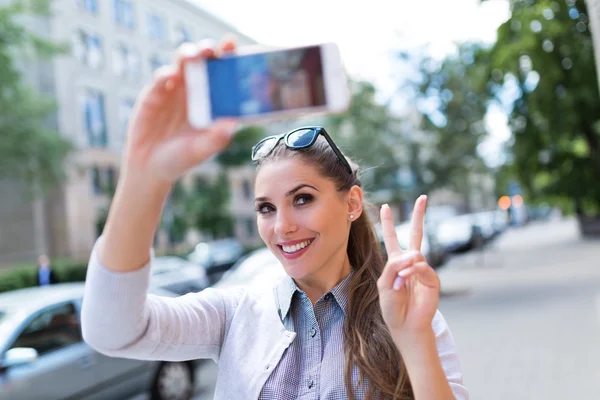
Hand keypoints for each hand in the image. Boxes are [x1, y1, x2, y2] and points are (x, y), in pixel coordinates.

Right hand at [123, 37, 238, 184]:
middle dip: (212, 50)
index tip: (237, 48)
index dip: (231, 58)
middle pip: (205, 61)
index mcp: (213, 101)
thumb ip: (216, 139)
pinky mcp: (155, 93)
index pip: (224, 74)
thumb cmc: (181, 158)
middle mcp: (196, 90)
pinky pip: (161, 78)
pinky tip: (171, 77)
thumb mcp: (200, 151)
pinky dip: (167, 74)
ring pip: (183, 62)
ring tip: (194, 55)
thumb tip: (232, 124)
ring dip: (189, 54)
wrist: (149, 166)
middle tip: (218, 48)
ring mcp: (175, 89)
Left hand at [377, 195, 439, 336]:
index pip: (392, 237)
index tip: (385, 206)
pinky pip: (421, 267)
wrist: (405, 325)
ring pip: (413, 254)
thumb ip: (394, 266)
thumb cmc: (392, 306)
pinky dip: (411, 273)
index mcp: (396, 262)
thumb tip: (413, 255)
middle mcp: (411, 262)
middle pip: (416, 233)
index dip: (389, 222)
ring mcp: (422, 269)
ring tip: (398, 285)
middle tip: (422, 197)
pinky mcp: (432, 279)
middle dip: (419, 215)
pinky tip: (405, 282)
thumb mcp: (384, 284)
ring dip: (403, 269)